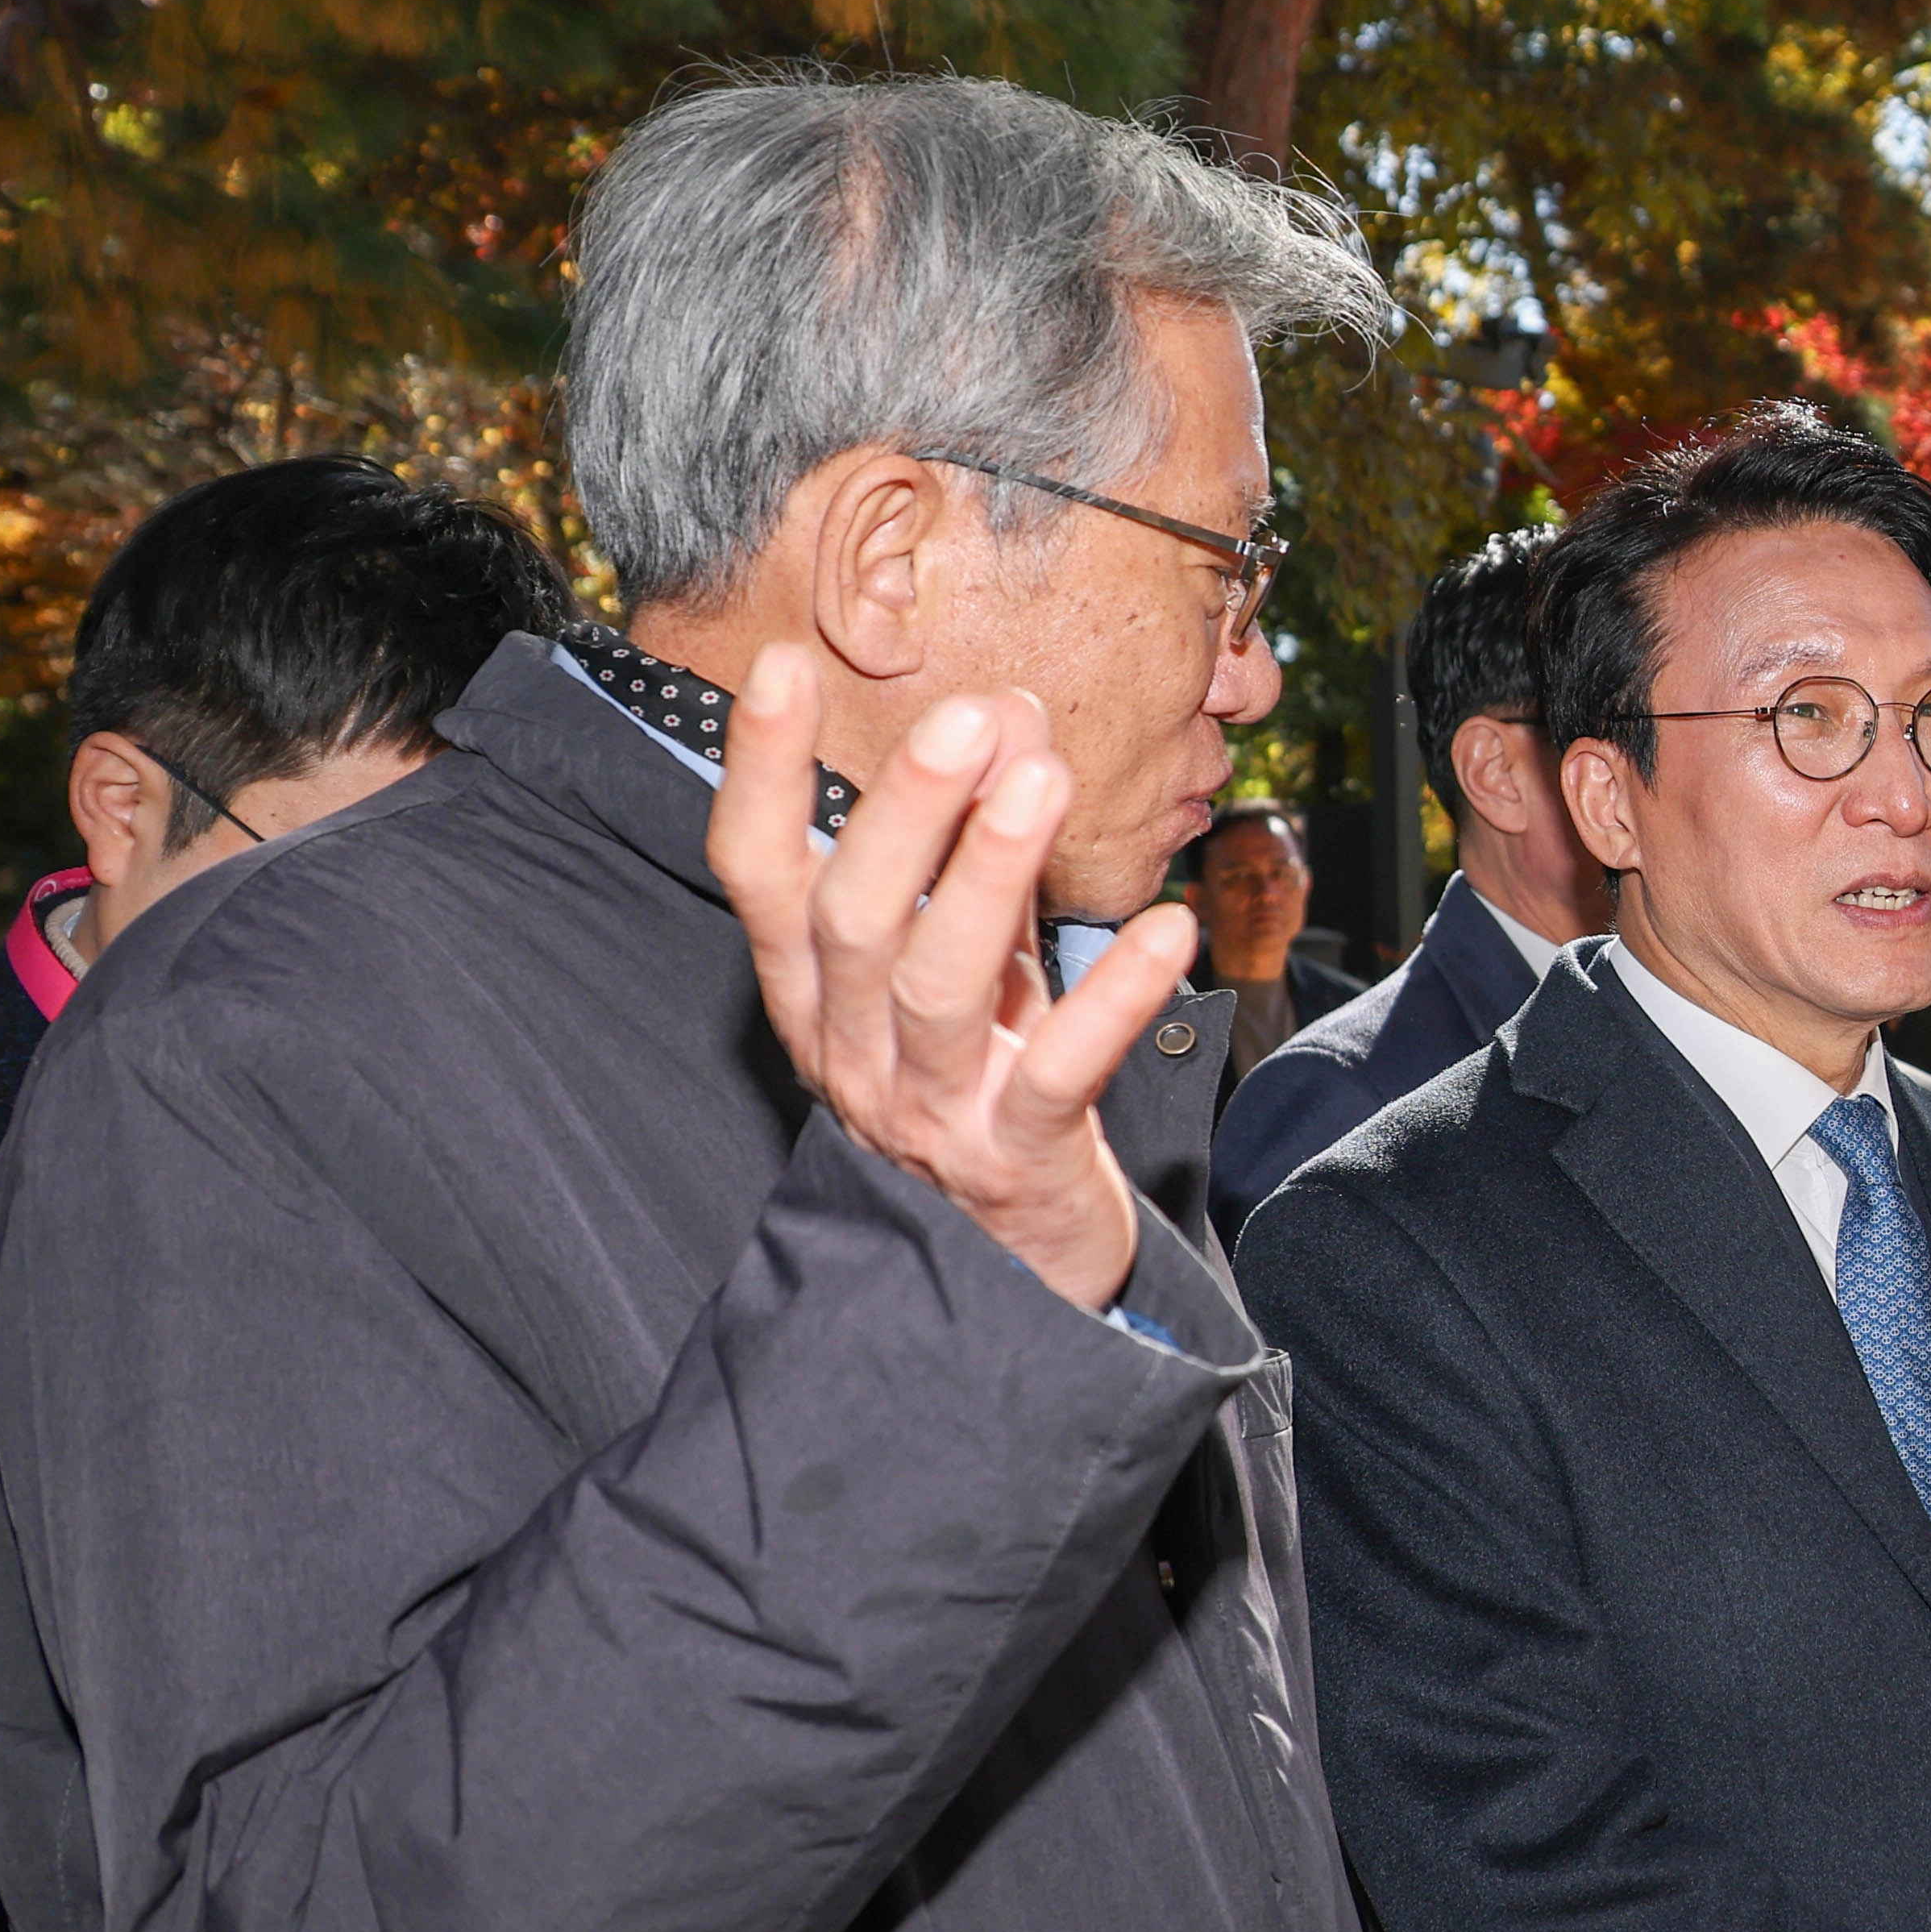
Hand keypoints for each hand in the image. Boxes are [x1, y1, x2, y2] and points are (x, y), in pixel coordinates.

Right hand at [709, 645, 1199, 1310]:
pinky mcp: (1015, 1163)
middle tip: (970, 715)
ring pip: (939, 988)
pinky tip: (1174, 931)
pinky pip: (1060, 1073)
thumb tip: (1013, 715)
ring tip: (1044, 781)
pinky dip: (1113, 998)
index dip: (758, 774)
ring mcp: (928, 1114)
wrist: (1015, 1265)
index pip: (757, 876)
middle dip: (907, 811)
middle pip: (855, 920)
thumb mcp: (961, 963)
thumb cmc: (984, 1081)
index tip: (782, 666)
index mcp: (815, 995)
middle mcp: (852, 1051)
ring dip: (991, 877)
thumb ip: (976, 852)